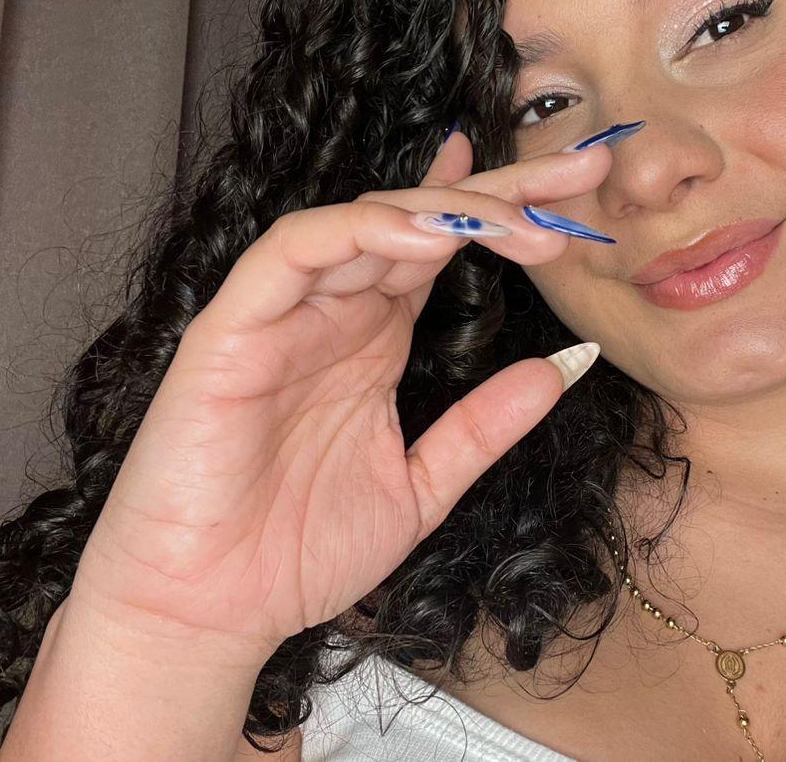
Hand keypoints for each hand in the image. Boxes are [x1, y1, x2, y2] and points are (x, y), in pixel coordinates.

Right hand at [68, 128, 614, 658]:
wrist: (206, 614)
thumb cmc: (295, 553)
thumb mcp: (421, 488)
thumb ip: (482, 428)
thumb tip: (560, 370)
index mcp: (373, 341)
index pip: (440, 249)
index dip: (500, 208)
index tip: (570, 185)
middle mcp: (333, 315)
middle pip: (418, 221)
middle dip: (501, 190)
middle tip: (579, 169)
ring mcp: (283, 316)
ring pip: (362, 222)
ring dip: (445, 209)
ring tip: (521, 218)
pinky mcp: (232, 330)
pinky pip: (293, 254)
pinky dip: (357, 233)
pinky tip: (425, 237)